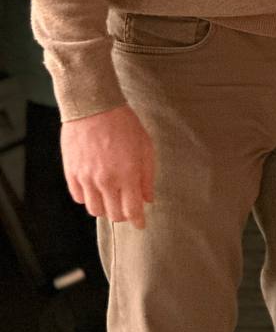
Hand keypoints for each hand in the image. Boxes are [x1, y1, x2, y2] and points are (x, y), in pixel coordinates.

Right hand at [61, 104, 155, 229]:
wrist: (94, 107)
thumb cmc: (124, 123)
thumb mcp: (145, 146)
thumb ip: (147, 175)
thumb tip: (148, 199)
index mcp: (127, 174)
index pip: (132, 210)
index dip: (138, 221)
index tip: (141, 224)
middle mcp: (106, 181)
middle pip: (113, 214)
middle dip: (123, 214)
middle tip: (127, 207)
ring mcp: (86, 179)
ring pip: (95, 210)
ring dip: (105, 208)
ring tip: (111, 198)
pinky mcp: (71, 173)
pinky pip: (79, 198)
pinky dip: (88, 198)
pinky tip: (95, 190)